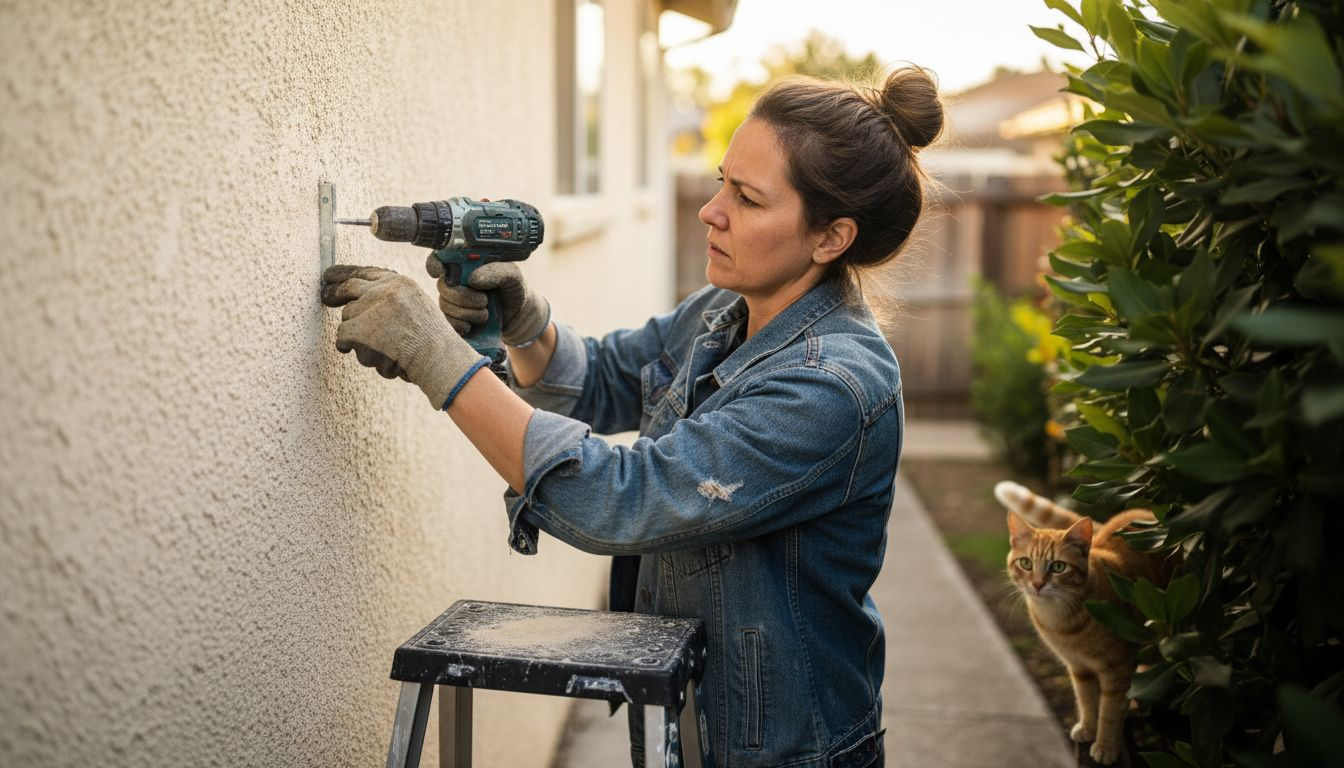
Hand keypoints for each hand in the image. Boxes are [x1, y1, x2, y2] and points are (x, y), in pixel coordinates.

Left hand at [322, 265, 486, 408]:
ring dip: (358, 335)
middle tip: (327, 298)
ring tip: (383, 346)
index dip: (344, 274)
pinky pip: (342, 337)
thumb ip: (393, 298)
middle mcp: (384, 290)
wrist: (437, 358)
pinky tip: (371, 354)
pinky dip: (351, 348)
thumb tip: (364, 296)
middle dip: (335, 294)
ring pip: (347, 318)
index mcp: (400, 283)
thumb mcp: (418, 306)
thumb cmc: (431, 341)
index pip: (366, 273)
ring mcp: (370, 308)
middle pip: (349, 289)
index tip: (330, 276)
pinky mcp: (358, 329)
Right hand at [427, 257, 549, 345]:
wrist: (518, 314)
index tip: (440, 272)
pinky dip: (461, 325)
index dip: (435, 264)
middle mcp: (454, 280)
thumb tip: (473, 280)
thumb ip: (497, 272)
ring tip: (485, 313)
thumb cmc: (514, 288)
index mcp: (466, 263)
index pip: (440, 258)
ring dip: (467, 312)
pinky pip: (447, 322)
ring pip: (445, 305)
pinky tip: (473, 325)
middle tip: (484, 301)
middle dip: (463, 296)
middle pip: (443, 286)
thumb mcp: (513, 275)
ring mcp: (451, 300)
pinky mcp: (453, 319)